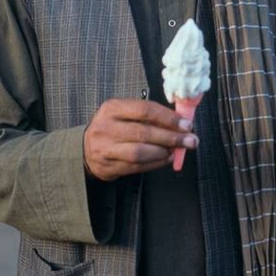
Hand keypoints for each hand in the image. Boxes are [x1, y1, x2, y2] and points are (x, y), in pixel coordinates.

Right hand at [83, 98, 198, 180]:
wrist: (85, 149)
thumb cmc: (112, 127)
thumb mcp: (123, 113)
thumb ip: (147, 115)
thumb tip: (179, 121)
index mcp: (112, 108)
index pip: (145, 110)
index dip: (168, 118)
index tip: (186, 124)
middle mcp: (107, 127)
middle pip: (144, 132)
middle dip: (171, 137)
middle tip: (190, 140)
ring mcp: (106, 148)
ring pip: (140, 152)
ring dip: (164, 152)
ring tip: (177, 150)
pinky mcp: (108, 166)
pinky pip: (137, 167)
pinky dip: (156, 163)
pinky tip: (166, 158)